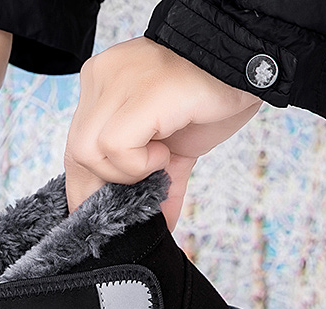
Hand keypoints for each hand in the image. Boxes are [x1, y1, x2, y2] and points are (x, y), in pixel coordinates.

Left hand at [65, 37, 260, 227]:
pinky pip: (114, 145)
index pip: (74, 148)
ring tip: (161, 157)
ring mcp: (118, 79)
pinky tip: (165, 151)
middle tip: (148, 178)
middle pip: (76, 154)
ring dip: (127, 172)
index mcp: (101, 87)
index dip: (87, 187)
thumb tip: (155, 224)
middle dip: (108, 185)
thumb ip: (152, 180)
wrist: (250, 67)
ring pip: (88, 151)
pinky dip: (139, 163)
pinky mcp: (141, 91)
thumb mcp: (170, 148)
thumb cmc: (209, 101)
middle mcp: (102, 77)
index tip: (105, 212)